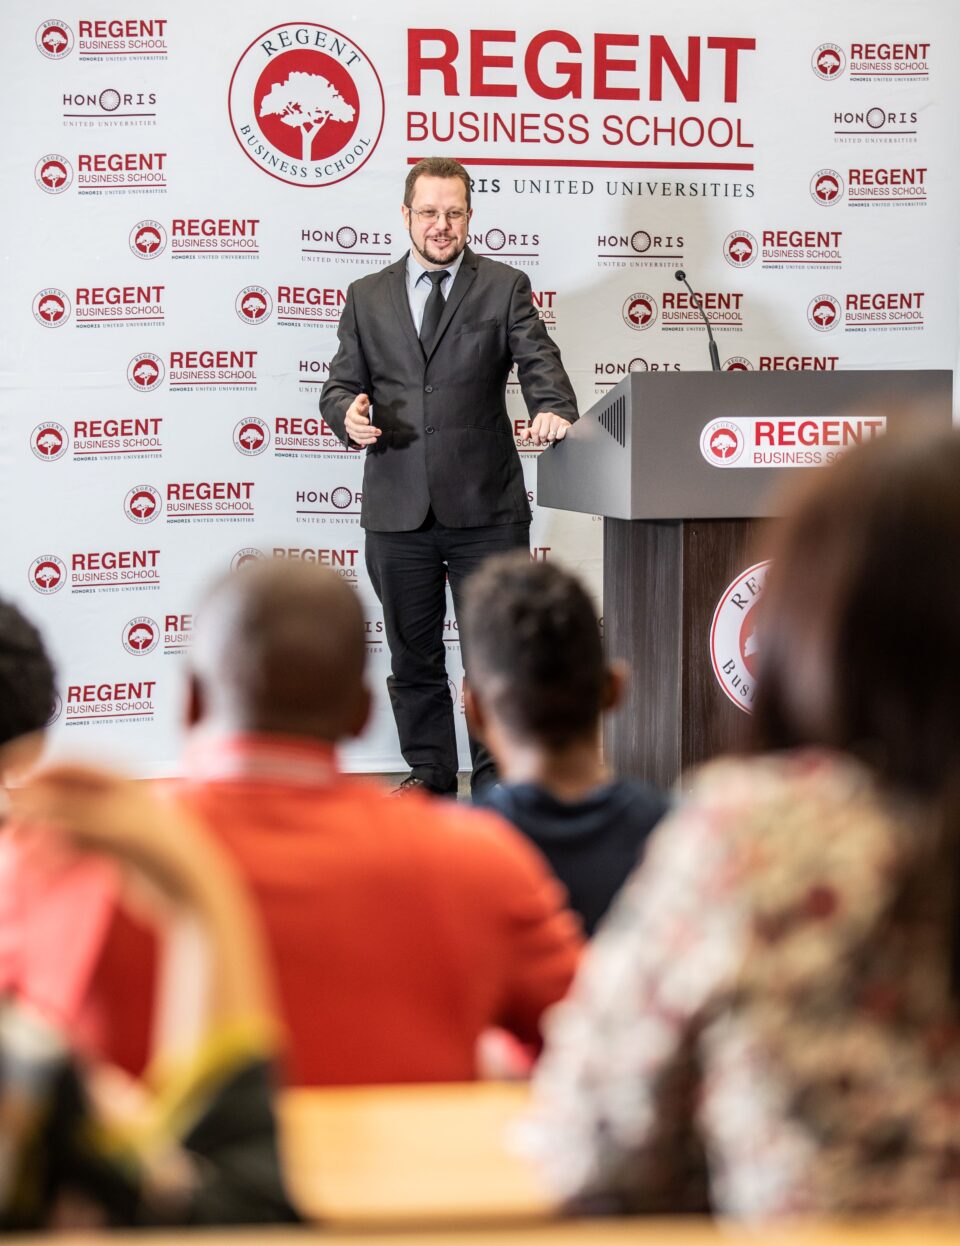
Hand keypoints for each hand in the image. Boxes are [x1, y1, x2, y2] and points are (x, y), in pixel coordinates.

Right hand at [11, 765, 212, 904]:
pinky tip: (40, 869)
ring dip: (39, 833)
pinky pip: (73, 847)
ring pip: (64, 822)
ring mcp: (114, 824)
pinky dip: (54, 855)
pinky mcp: (114, 853)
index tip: (4, 778)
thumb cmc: (162, 850)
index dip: (33, 767)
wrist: (192, 891)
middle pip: (62, 792)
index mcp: (121, 777)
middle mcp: (116, 796)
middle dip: (31, 805)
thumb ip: (63, 810)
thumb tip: (20, 797)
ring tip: (17, 847)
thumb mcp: (109, 825)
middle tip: (7, 824)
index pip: (67, 762)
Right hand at [344, 392, 380, 447]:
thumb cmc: (359, 408)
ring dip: (368, 436)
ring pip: (358, 435)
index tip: (368, 421)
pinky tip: (373, 440)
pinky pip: (359, 441)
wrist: (356, 414)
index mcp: (350, 414)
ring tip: (377, 434)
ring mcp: (350, 430)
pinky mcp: (353, 436)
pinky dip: (366, 442)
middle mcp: (348, 423)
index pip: (354, 418)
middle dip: (367, 430)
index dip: (360, 420)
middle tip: (376, 430)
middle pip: (356, 428)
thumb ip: (361, 398)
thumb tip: (364, 396)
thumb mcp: (360, 401)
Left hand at [521, 412, 571, 446]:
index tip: (537, 441)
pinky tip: (557, 435)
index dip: (535, 439)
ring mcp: (557, 419)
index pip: (535, 432)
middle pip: (542, 435)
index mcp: (540, 417)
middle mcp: (548, 416)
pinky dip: (558, 437)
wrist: (558, 419)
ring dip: (551, 439)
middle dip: (543, 439)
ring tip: (551, 436)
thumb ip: (527, 432)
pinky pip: (560, 435)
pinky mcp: (565, 424)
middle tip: (545, 438)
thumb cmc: (546, 426)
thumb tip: (524, 436)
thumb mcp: (535, 428)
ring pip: (551, 436)